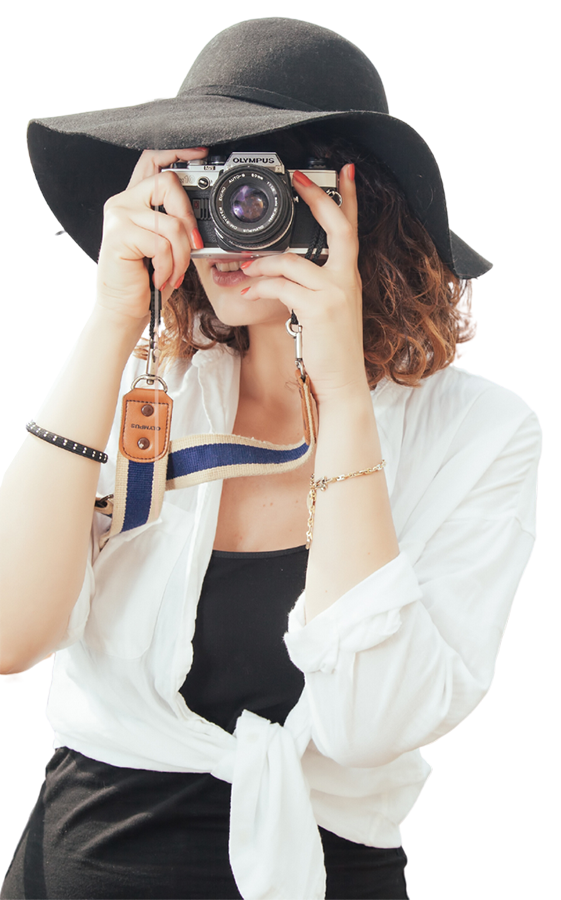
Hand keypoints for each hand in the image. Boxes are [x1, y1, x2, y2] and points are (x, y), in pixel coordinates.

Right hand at [95, 147, 207, 325]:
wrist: (124, 308)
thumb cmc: (146, 279)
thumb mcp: (167, 246)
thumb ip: (177, 224)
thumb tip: (202, 216)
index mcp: (135, 201)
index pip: (152, 161)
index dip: (177, 152)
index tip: (201, 154)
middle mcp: (123, 202)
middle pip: (167, 182)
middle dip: (188, 216)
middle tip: (193, 244)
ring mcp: (119, 216)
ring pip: (170, 223)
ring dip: (181, 255)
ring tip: (174, 273)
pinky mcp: (119, 235)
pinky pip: (161, 244)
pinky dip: (169, 266)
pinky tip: (160, 277)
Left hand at [237, 165, 368, 403]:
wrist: (341, 384)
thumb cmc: (331, 352)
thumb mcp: (326, 313)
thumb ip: (312, 288)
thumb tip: (283, 274)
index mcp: (348, 278)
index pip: (351, 230)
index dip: (348, 199)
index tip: (342, 173)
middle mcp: (347, 281)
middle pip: (337, 228)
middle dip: (317, 199)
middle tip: (299, 179)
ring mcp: (335, 294)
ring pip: (293, 261)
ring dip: (262, 263)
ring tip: (244, 269)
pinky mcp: (318, 309)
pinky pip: (282, 287)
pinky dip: (260, 287)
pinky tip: (247, 292)